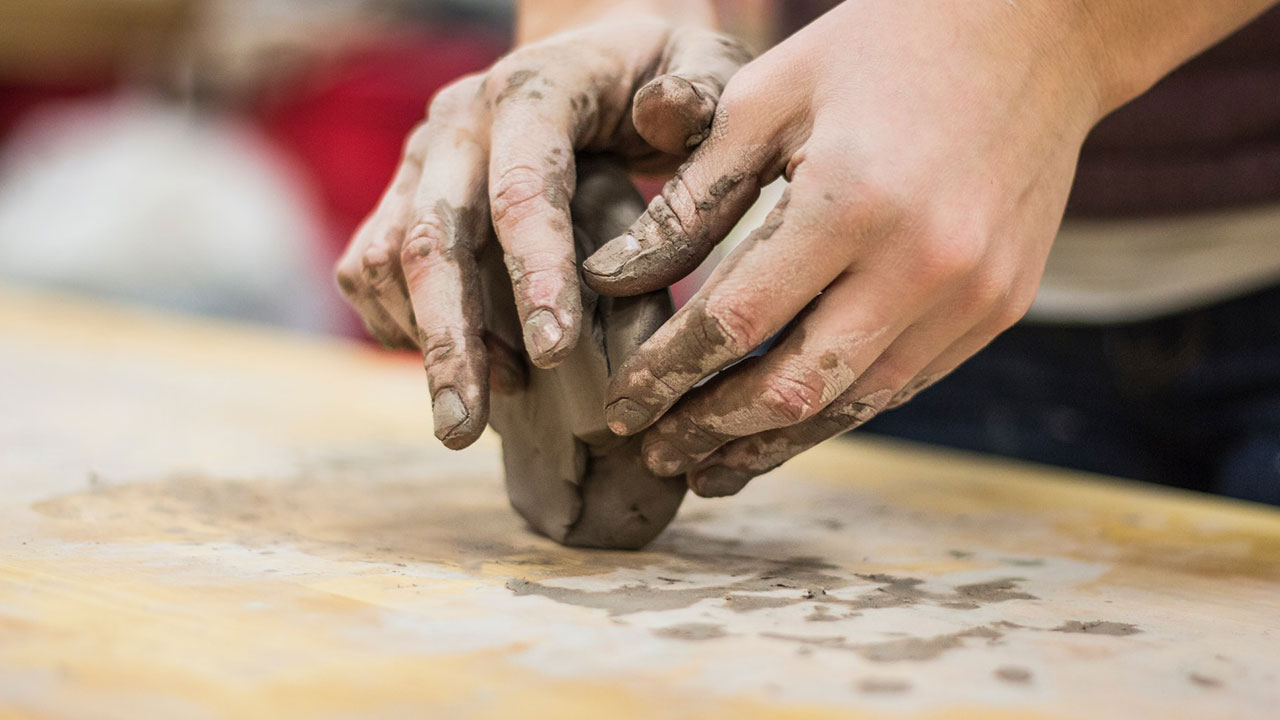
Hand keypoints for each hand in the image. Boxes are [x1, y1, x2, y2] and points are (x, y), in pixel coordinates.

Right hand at [334, 17, 749, 448]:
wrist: (594, 52)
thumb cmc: (660, 72)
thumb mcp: (703, 62)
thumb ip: (699, 91)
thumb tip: (662, 116)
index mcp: (534, 91)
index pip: (523, 187)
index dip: (535, 273)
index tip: (556, 357)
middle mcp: (459, 123)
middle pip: (431, 236)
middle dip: (449, 340)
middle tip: (462, 429)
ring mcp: (420, 159)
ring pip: (386, 259)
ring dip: (426, 341)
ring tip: (480, 409)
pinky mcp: (400, 194)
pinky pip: (370, 268)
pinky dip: (400, 327)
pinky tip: (461, 365)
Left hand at [583, 1, 1109, 495]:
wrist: (1036, 32)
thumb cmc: (883, 47)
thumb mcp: (769, 96)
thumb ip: (692, 198)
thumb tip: (612, 277)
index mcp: (851, 200)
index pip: (735, 321)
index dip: (666, 374)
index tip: (619, 406)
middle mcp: (923, 263)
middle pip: (793, 386)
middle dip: (711, 430)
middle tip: (655, 453)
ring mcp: (973, 295)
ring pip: (853, 404)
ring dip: (774, 443)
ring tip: (710, 468)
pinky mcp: (1001, 307)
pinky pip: (904, 383)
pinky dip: (838, 410)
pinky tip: (788, 422)